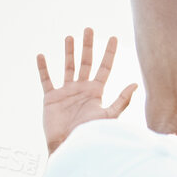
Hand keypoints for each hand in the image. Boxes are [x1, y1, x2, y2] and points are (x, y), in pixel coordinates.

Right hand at [36, 28, 136, 151]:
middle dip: (88, 46)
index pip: (104, 67)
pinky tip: (41, 56)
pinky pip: (46, 80)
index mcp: (96, 92)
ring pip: (68, 67)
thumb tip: (135, 83)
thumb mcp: (108, 116)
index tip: (114, 37)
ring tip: (69, 37)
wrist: (69, 147)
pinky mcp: (51, 98)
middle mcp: (82, 89)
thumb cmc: (91, 134)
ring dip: (68, 52)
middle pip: (86, 62)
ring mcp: (66, 92)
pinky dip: (43, 68)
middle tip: (89, 29)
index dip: (109, 53)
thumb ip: (121, 100)